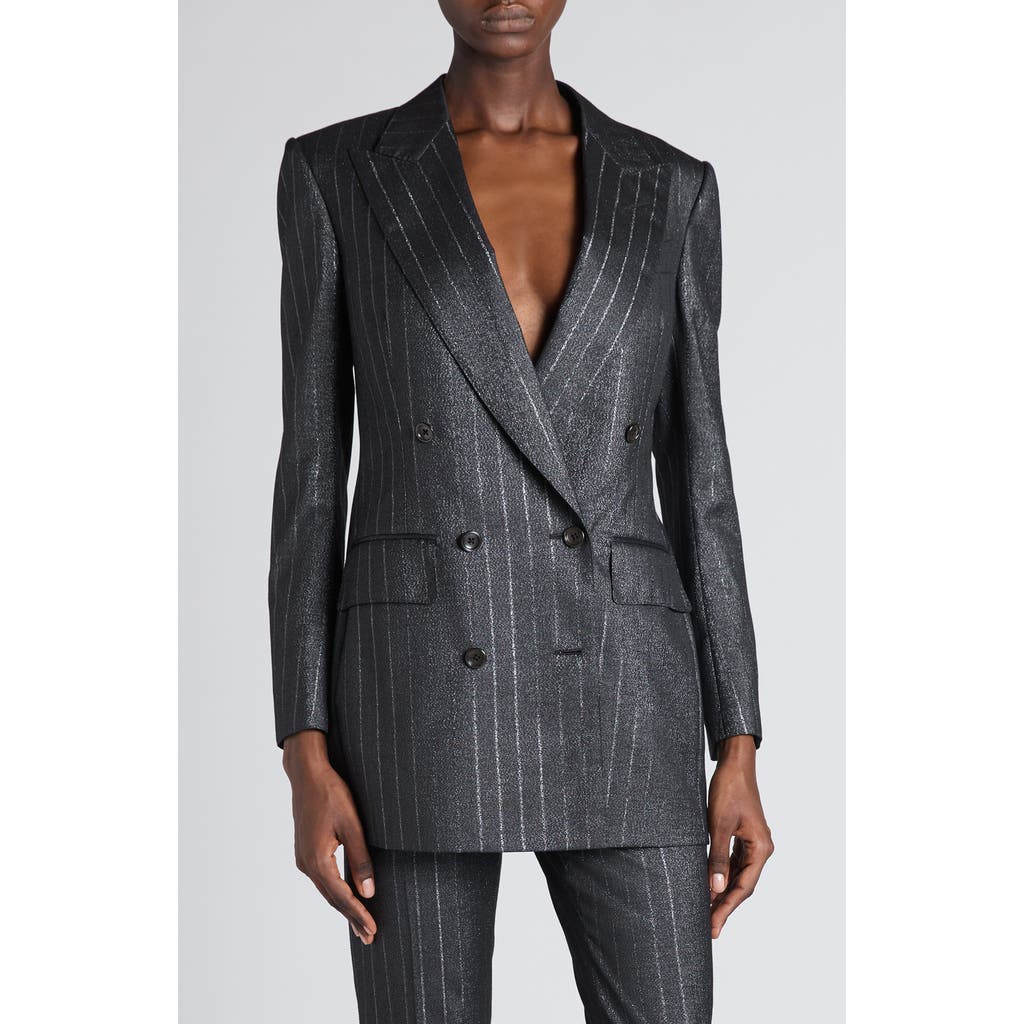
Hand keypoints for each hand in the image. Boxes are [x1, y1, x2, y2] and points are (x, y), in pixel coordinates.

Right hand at [283, 730, 377, 943]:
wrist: (307, 774)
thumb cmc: (331, 794)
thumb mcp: (352, 825)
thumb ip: (361, 859)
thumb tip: (369, 891)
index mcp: (317, 860)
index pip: (341, 897)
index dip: (358, 915)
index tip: (372, 930)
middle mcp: (306, 864)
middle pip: (332, 898)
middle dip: (352, 917)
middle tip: (369, 936)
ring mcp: (303, 858)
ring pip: (327, 890)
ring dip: (344, 906)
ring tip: (361, 923)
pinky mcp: (306, 851)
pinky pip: (323, 879)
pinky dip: (336, 892)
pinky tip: (346, 896)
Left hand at [706, 734, 772, 938]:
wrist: (735, 763)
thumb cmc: (729, 789)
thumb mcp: (718, 824)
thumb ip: (717, 857)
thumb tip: (715, 888)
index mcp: (761, 847)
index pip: (744, 887)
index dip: (726, 909)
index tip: (712, 927)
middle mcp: (761, 848)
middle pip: (743, 885)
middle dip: (724, 906)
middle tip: (707, 927)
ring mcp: (753, 843)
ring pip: (738, 876)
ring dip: (723, 893)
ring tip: (706, 912)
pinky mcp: (743, 836)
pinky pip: (734, 863)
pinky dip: (723, 876)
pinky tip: (710, 886)